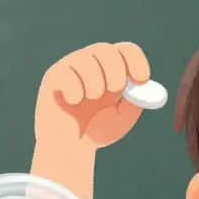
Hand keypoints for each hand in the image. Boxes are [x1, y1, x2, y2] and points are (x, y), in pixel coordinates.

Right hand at [35, 42, 150, 150]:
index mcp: (110, 70)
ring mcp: (70, 68)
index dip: (136, 61)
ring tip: (91, 99)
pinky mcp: (53, 77)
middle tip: (115, 89)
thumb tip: (145, 87)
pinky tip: (73, 103)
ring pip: (85, 60)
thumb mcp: (122, 117)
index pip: (125, 50)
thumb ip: (135, 101)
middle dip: (115, 69)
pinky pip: (67, 74)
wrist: (70, 149)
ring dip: (95, 82)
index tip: (141, 80)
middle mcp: (90, 63)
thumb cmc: (96, 132)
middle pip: (105, 49)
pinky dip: (75, 90)